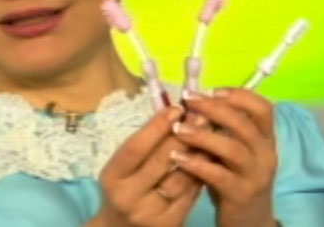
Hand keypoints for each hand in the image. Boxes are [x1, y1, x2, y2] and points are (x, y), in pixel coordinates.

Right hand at [91, 105, 203, 226]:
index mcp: (113, 177)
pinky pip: (191, 194)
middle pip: (161, 162)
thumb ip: (143, 145)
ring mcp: (151, 213)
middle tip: (201, 115)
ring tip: (210, 134)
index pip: (136, 148)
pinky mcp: (172, 223)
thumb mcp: (122, 167)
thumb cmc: (123, 188)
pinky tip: (210, 158)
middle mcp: (130, 196)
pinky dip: (201, 173)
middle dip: (183, 136)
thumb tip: (173, 114)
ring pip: (181, 178)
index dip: (156, 127)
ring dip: (198, 154)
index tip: (175, 108)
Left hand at [170, 88, 277, 226]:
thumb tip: (193, 100)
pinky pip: (219, 176)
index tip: (213, 90)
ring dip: (202, 135)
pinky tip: (177, 156)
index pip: (263, 109)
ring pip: (232, 149)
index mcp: (265, 138)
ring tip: (177, 129)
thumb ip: (221, 128)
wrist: (249, 220)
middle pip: (244, 124)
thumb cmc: (235, 176)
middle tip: (188, 100)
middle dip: (214, 108)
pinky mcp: (241, 195)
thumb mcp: (233, 149)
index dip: (239, 96)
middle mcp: (265, 154)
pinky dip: (196, 164)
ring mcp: (255, 175)